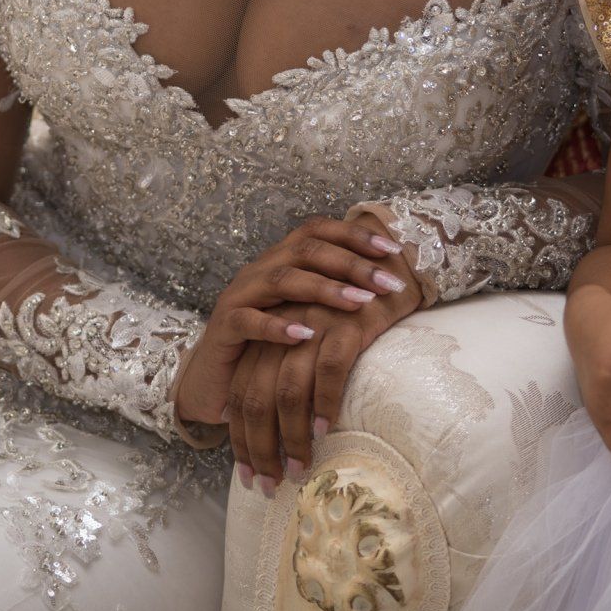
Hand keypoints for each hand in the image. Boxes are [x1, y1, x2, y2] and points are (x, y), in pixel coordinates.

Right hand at [175, 217, 408, 425]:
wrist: (216, 378)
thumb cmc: (269, 345)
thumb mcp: (304, 314)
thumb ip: (334, 297)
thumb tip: (392, 288)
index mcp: (280, 260)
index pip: (318, 231)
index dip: (355, 235)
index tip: (393, 249)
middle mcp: (260, 270)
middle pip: (307, 250)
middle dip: (352, 263)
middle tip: (389, 281)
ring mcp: (240, 295)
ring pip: (282, 279)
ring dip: (324, 289)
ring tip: (360, 302)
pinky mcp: (224, 327)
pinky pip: (249, 320)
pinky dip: (278, 326)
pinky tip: (305, 334)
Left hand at [229, 278, 421, 495]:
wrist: (388, 269)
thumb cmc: (349, 317)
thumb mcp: (310, 343)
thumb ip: (290, 376)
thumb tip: (280, 434)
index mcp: (266, 338)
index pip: (241, 396)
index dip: (241, 439)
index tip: (248, 476)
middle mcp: (282, 332)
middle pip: (256, 399)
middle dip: (259, 449)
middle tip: (269, 486)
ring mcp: (311, 326)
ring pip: (288, 392)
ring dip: (292, 438)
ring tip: (299, 470)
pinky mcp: (344, 324)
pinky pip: (328, 370)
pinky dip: (325, 404)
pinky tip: (326, 431)